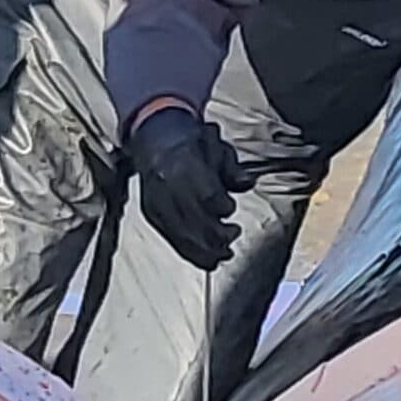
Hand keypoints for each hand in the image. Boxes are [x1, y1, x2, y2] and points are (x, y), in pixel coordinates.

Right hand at [127, 106, 245, 270]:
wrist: (154, 141)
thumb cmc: (187, 143)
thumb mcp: (215, 146)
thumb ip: (232, 168)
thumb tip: (246, 183)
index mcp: (184, 165)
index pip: (206, 196)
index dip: (223, 208)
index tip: (230, 208)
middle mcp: (168, 188)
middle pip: (196, 224)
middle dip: (219, 237)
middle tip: (234, 233)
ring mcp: (158, 205)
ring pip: (184, 240)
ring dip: (209, 252)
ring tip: (225, 252)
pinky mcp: (153, 217)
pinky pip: (174, 242)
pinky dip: (194, 255)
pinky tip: (209, 259)